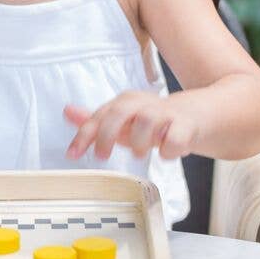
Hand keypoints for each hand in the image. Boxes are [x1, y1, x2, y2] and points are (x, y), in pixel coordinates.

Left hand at [64, 91, 199, 161]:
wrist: (192, 116)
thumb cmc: (150, 122)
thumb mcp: (121, 123)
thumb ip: (94, 120)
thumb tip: (67, 111)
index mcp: (126, 102)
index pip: (100, 116)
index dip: (84, 135)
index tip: (72, 154)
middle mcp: (144, 104)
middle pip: (120, 112)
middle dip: (106, 136)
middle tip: (102, 156)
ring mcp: (166, 113)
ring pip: (146, 122)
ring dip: (139, 143)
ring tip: (140, 153)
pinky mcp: (185, 125)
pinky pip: (173, 139)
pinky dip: (167, 151)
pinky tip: (165, 153)